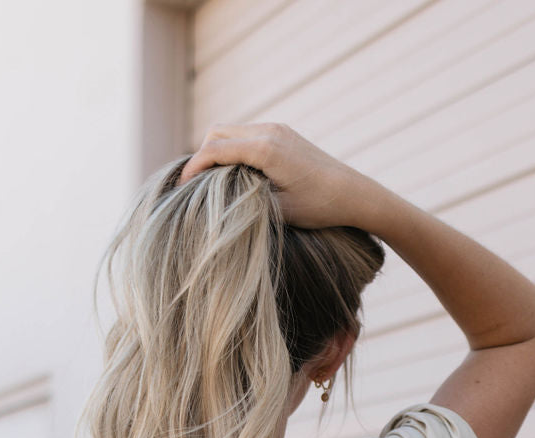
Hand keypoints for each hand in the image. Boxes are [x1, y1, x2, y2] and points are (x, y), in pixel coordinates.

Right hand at [178, 122, 368, 228]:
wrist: (354, 193)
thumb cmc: (319, 208)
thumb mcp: (278, 211)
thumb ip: (245, 200)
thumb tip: (217, 201)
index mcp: (265, 150)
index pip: (214, 150)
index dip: (193, 168)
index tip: (180, 188)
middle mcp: (269, 132)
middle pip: (217, 133)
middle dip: (201, 156)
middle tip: (192, 185)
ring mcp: (277, 129)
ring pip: (231, 131)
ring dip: (216, 151)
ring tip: (209, 180)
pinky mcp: (283, 133)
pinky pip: (246, 134)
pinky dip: (233, 149)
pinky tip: (233, 173)